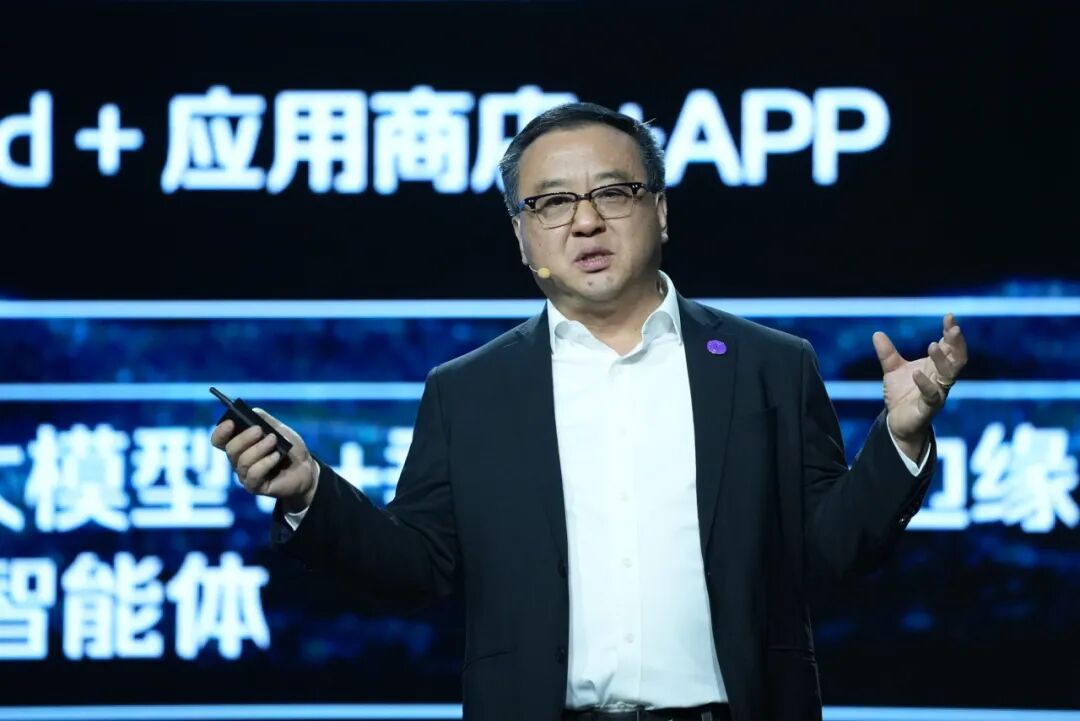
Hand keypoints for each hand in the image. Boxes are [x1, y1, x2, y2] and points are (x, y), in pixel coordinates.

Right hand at [210, 409, 317, 511]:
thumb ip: (265, 420)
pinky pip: (254, 474)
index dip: (221, 431)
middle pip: (230, 449)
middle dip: (244, 438)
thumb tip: (253, 411)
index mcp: (240, 445)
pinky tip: (277, 456)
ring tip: (274, 440)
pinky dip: (266, 462)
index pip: (219, 440)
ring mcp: (245, 475)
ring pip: (243, 461)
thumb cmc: (289, 448)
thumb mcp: (279, 429)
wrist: (306, 468)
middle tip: (259, 430)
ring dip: (259, 448)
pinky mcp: (256, 487)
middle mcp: (238, 461)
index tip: (231, 422)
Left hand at [873, 313, 968, 450]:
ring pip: (949, 375)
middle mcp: (942, 379)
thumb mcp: (892, 370)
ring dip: (943, 360)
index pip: (950, 347)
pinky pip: (932, 396)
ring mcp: (938, 393)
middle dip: (957, 343)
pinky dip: (925, 384)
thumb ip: (888, 354)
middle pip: (957, 359)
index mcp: (936, 367)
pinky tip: (916, 373)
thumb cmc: (902, 394)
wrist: (897, 422)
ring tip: (932, 345)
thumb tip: (877, 333)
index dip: (951, 333)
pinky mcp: (928, 408)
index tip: (949, 316)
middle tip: (953, 328)